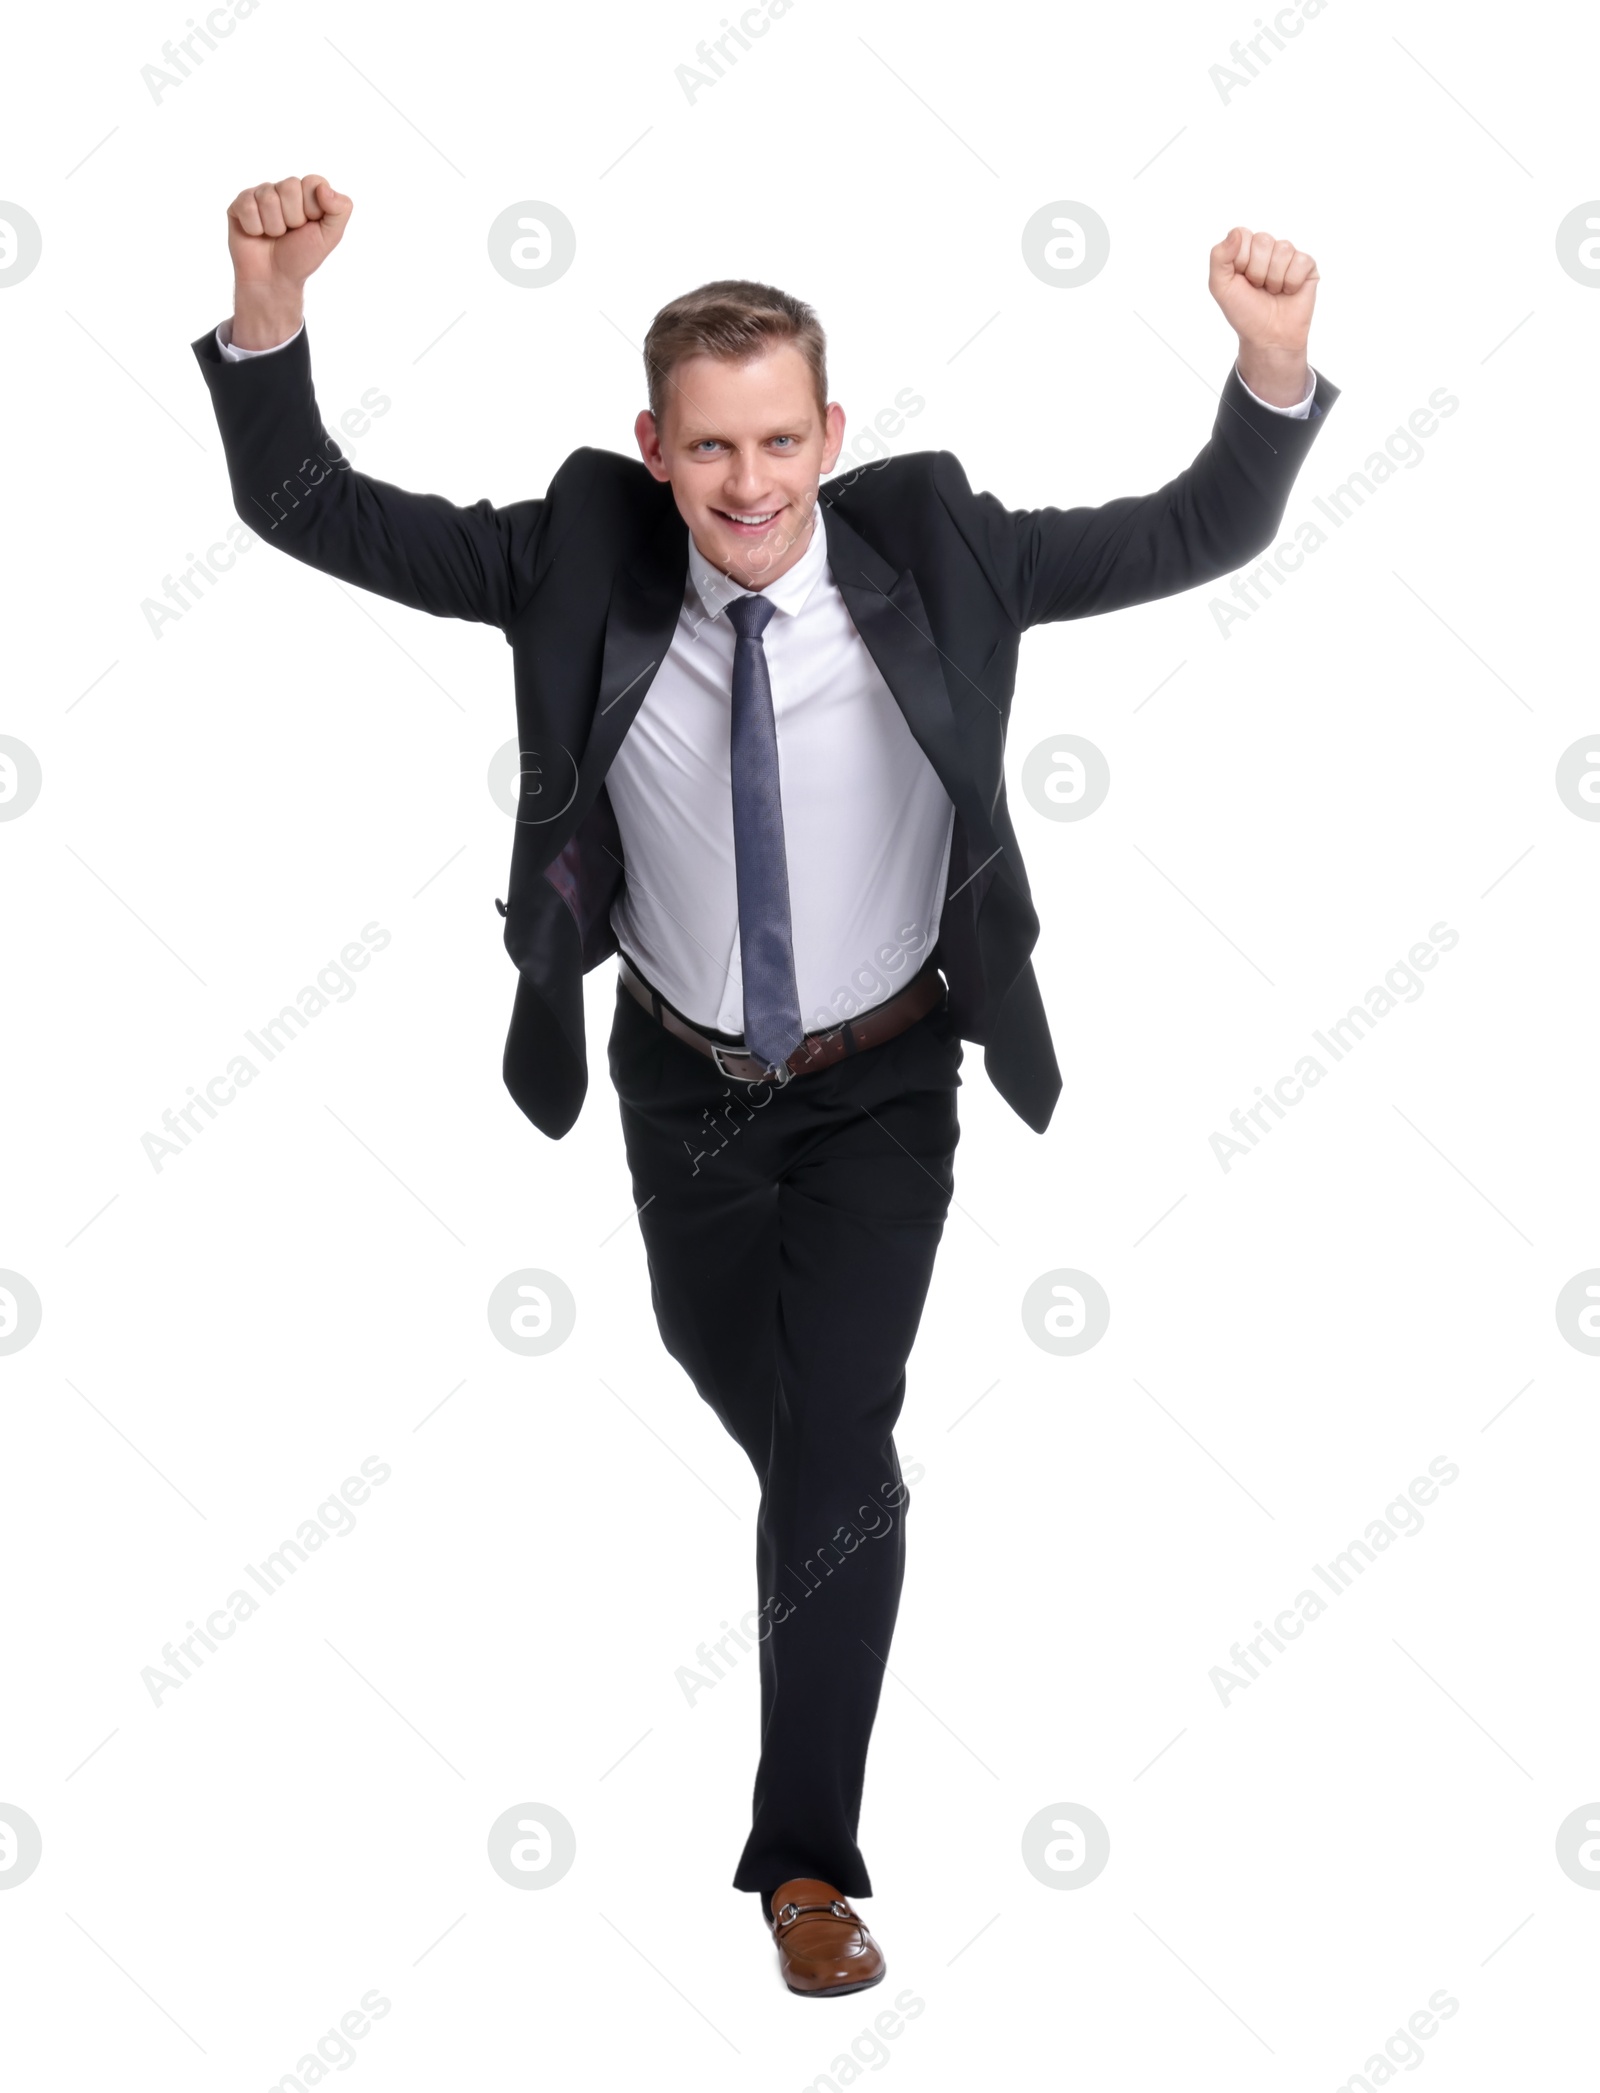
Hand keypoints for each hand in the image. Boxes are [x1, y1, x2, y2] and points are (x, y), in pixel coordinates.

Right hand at [226, 175, 352, 347]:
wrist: (275, 279)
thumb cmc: (302, 257)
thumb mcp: (330, 236)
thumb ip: (341, 209)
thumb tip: (324, 187)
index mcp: (306, 193)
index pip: (313, 182)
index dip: (312, 208)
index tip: (309, 226)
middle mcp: (282, 190)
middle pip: (289, 186)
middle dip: (293, 218)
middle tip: (290, 233)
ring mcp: (259, 195)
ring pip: (268, 198)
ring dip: (274, 226)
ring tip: (274, 236)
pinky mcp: (240, 205)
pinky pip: (248, 206)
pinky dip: (255, 228)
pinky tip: (257, 235)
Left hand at [1208, 226, 1316, 406]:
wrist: (1267, 337)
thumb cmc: (1244, 312)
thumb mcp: (1220, 287)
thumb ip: (1218, 257)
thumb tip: (1235, 233)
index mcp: (1245, 249)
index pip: (1242, 234)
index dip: (1240, 260)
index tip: (1241, 280)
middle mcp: (1267, 248)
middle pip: (1263, 240)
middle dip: (1257, 271)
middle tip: (1258, 287)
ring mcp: (1288, 256)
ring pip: (1283, 250)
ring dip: (1274, 279)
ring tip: (1272, 291)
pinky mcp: (1307, 266)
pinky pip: (1301, 262)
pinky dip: (1291, 283)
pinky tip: (1288, 292)